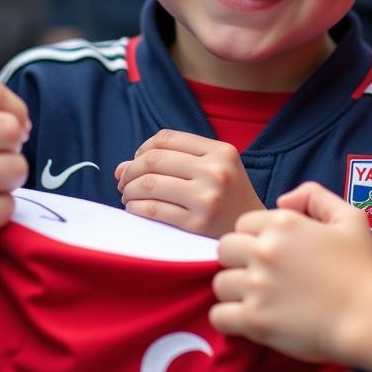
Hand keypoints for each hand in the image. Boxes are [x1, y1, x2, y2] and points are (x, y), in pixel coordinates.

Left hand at [115, 129, 263, 237]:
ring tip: (127, 196)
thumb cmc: (227, 198)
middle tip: (123, 181)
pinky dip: (136, 207)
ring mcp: (208, 198)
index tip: (136, 161)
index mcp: (221, 151)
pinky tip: (134, 209)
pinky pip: (154, 210)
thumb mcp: (216, 168)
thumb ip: (175, 160)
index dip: (143, 148)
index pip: (167, 138)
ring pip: (150, 184)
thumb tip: (121, 167)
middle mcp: (216, 171)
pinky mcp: (198, 224)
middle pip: (154, 159)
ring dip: (129, 190)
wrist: (250, 233)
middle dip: (130, 170)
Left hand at [211, 182, 371, 371]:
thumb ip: (314, 196)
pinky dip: (229, 319)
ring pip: (220, 283)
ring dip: (235, 290)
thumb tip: (282, 201)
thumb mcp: (349, 217)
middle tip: (259, 275)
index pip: (243, 224)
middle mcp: (265, 250)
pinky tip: (248, 319)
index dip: (255, 238)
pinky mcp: (255, 320)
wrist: (369, 316)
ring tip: (256, 298)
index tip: (272, 254)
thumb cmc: (363, 267)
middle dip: (238, 260)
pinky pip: (219, 316)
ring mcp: (257, 286)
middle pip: (224, 249)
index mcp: (283, 223)